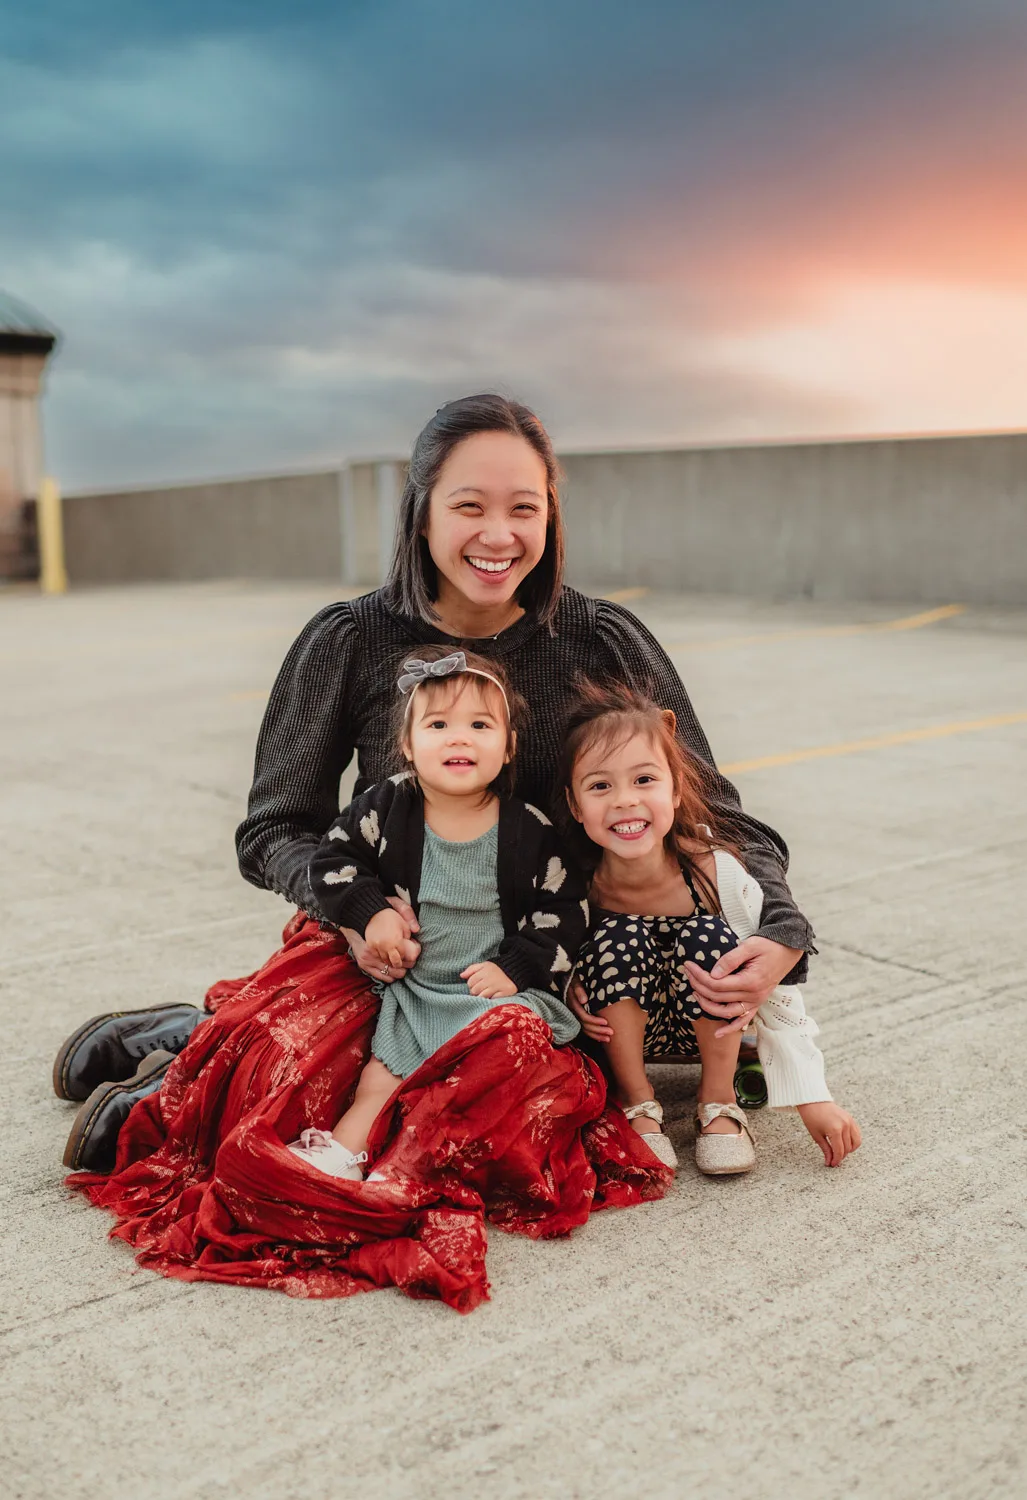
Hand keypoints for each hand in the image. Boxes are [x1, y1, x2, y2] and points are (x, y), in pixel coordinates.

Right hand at [344, 897, 420, 982]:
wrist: (362, 918)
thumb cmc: (384, 918)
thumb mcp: (400, 920)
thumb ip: (410, 928)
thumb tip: (417, 932)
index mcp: (392, 941)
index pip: (406, 958)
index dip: (412, 958)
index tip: (412, 955)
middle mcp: (381, 951)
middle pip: (398, 967)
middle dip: (405, 965)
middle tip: (407, 962)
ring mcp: (370, 958)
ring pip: (389, 972)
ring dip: (396, 971)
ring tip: (400, 965)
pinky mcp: (363, 963)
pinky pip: (378, 975)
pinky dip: (387, 975)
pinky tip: (391, 970)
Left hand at [461, 961, 517, 998]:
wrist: (515, 971)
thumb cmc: (496, 970)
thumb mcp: (484, 965)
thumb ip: (472, 969)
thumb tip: (461, 976)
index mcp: (485, 970)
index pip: (470, 982)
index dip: (472, 985)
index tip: (477, 984)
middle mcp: (491, 978)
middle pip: (475, 990)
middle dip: (476, 992)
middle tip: (482, 990)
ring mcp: (498, 986)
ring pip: (482, 996)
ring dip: (482, 996)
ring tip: (487, 993)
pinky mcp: (505, 992)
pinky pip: (492, 1000)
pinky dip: (492, 999)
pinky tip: (494, 995)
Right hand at [567, 978, 612, 1041]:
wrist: (570, 978)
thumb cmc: (575, 978)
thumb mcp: (576, 980)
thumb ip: (578, 989)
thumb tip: (584, 1001)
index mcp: (572, 1003)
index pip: (583, 1016)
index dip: (594, 1020)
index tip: (606, 1022)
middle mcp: (573, 1011)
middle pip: (585, 1025)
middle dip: (598, 1030)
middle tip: (611, 1033)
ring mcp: (575, 1015)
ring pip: (585, 1029)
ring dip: (597, 1035)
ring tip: (609, 1039)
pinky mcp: (578, 1017)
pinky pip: (585, 1029)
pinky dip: (593, 1034)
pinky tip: (601, 1038)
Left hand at [684, 937, 804, 1035]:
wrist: (787, 951)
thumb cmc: (768, 945)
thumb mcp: (750, 946)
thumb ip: (731, 959)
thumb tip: (713, 973)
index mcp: (751, 981)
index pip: (717, 984)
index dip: (699, 976)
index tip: (688, 965)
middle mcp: (753, 995)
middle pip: (718, 997)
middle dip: (698, 985)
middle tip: (687, 973)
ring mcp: (756, 1002)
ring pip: (727, 1012)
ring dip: (708, 1006)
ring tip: (694, 993)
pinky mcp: (757, 1004)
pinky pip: (743, 1021)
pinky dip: (730, 1029)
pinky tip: (718, 1034)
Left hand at [796, 1102, 861, 1166]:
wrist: (813, 1100)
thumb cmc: (811, 1117)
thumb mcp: (817, 1136)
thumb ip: (826, 1150)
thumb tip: (829, 1162)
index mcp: (835, 1130)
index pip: (839, 1151)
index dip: (836, 1160)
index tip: (832, 1164)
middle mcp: (845, 1125)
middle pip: (848, 1148)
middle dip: (841, 1156)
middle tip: (833, 1159)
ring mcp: (849, 1121)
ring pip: (856, 1142)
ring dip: (849, 1149)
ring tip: (840, 1151)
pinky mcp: (851, 1118)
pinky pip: (857, 1133)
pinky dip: (853, 1140)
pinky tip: (845, 1143)